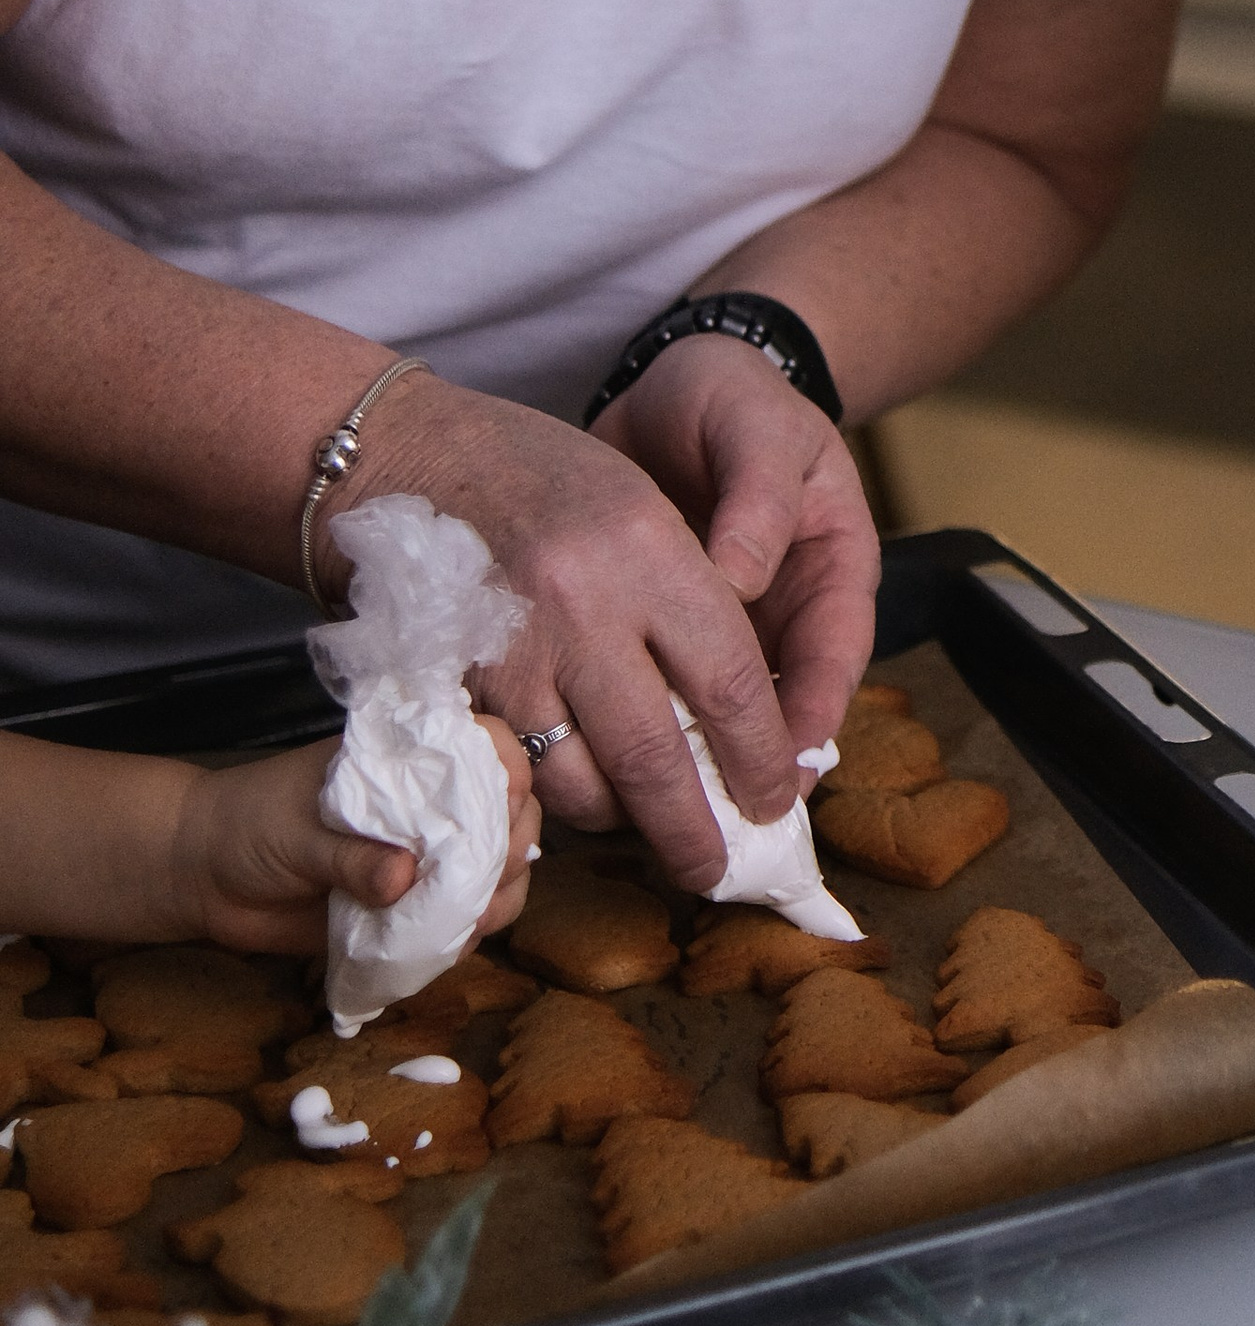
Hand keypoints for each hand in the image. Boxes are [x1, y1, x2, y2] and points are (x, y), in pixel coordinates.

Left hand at [164, 719, 539, 959]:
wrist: (202, 875)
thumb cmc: (246, 824)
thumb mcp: (293, 832)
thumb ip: (348, 855)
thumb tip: (404, 880)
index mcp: (405, 759)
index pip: (484, 746)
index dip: (507, 772)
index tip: (503, 805)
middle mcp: (427, 804)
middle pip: (508, 812)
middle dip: (512, 846)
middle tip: (490, 877)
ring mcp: (424, 857)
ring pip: (497, 871)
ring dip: (499, 896)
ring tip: (474, 921)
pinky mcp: (410, 906)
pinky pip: (459, 919)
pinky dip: (466, 933)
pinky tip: (452, 943)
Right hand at [349, 352, 874, 887]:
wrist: (408, 454)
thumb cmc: (542, 475)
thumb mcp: (641, 504)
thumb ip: (695, 594)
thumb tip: (746, 705)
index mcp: (650, 552)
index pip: (732, 682)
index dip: (762, 757)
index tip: (775, 799)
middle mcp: (585, 607)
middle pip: (656, 757)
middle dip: (694, 830)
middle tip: (717, 871)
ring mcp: (515, 651)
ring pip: (581, 782)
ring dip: (621, 822)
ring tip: (649, 833)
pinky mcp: (461, 684)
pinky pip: (522, 768)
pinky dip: (556, 795)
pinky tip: (581, 796)